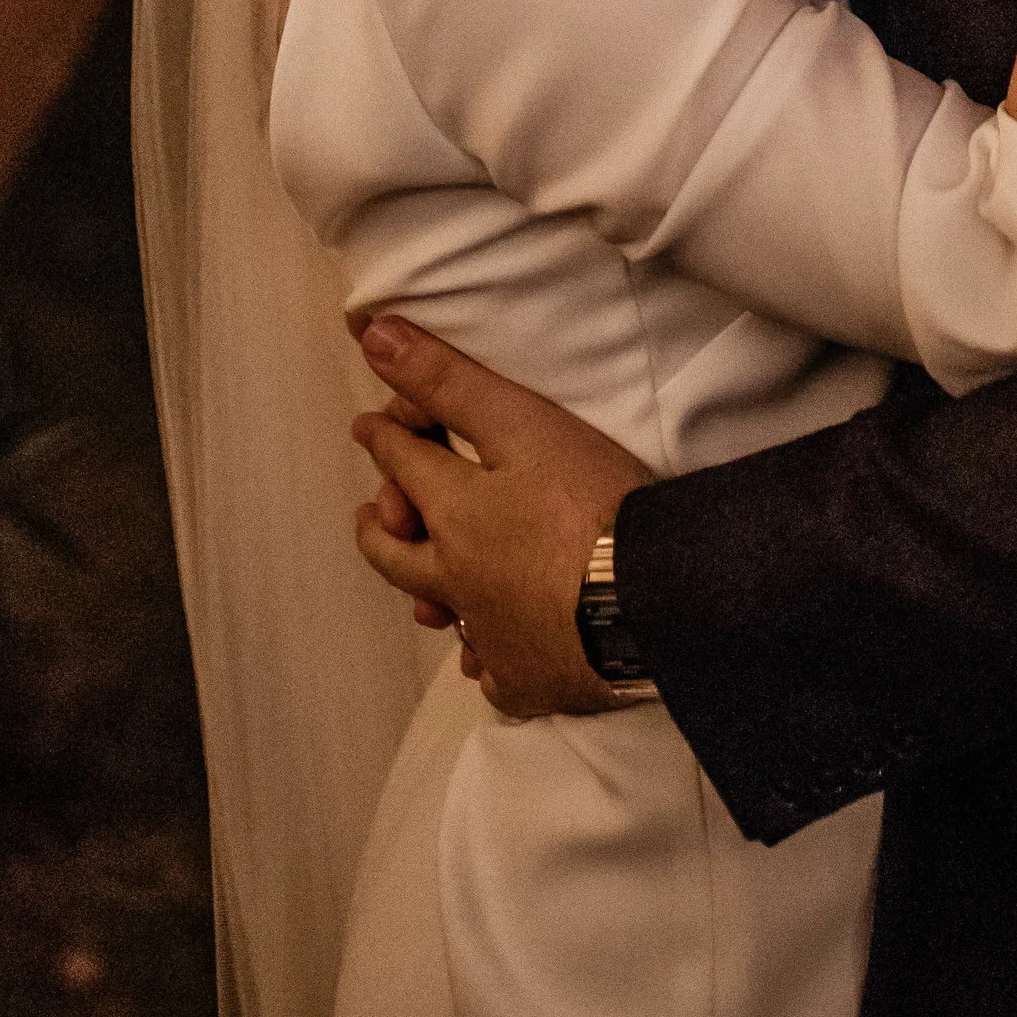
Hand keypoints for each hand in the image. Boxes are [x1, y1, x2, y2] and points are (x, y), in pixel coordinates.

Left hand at [351, 314, 652, 718]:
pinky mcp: (529, 682)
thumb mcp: (523, 424)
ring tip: (429, 595)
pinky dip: (488, 658)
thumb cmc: (590, 501)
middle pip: (397, 557)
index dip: (383, 438)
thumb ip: (449, 382)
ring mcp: (490, 638)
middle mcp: (456, 581)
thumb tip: (372, 335)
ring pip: (444, 618)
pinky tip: (493, 657)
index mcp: (453, 515)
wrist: (650, 602)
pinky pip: (495, 674)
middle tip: (373, 518)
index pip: (403, 464)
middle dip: (379, 530)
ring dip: (431, 598)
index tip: (366, 428)